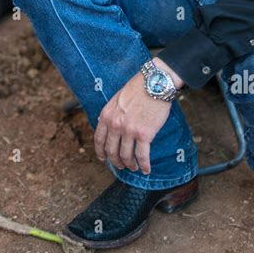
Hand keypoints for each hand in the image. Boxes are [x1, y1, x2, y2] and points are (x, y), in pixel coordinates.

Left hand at [94, 60, 183, 174]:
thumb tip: (108, 127)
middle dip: (116, 162)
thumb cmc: (138, 88)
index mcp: (106, 115)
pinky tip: (147, 169)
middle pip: (112, 151)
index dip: (100, 152)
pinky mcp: (144, 134)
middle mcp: (115, 125)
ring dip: (130, 165)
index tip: (104, 158)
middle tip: (121, 166)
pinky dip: (144, 165)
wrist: (154, 83)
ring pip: (126, 156)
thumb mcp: (117, 99)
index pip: (99, 139)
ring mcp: (129, 130)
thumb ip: (112, 114)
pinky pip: (142, 155)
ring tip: (134, 167)